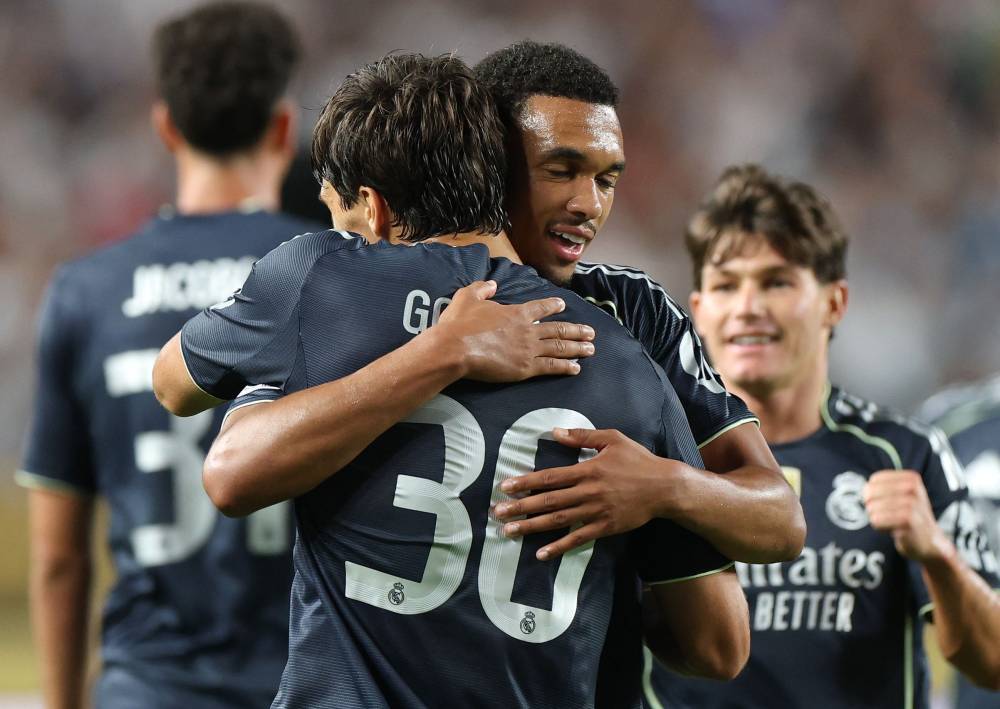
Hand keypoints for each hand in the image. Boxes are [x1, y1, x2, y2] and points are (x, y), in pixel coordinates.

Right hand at [435, 280, 595, 381]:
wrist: (455, 348)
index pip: (540, 307)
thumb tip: (492, 284)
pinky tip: (576, 368)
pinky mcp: (525, 368)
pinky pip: (551, 367)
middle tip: (590, 332)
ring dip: (577, 348)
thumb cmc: (459, 324)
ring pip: (559, 348)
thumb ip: (481, 289)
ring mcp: (529, 350)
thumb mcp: (467, 297)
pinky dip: (565, 367)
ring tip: (591, 348)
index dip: (552, 305)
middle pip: (558, 329)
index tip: (562, 305)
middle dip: (576, 330)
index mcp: (516, 313)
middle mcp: (527, 330)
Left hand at [493, 427, 683, 559]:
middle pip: (547, 501)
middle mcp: (587, 492)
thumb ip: (582, 436)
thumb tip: (554, 432)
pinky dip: (558, 547)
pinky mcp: (604, 527)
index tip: (504, 486)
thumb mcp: (612, 439)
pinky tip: (541, 553)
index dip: (525, 482)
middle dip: (519, 507)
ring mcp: (595, 512)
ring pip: (558, 521)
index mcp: (587, 469)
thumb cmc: (638, 460)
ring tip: (508, 532)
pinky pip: (577, 539)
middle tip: (496, 513)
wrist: (664, 487)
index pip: (549, 477)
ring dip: (531, 527)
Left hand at [864, 470, 948, 561]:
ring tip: (893, 523)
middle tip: (888, 516)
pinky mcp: (908, 520)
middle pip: (870, 492)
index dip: (873, 494)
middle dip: (873, 506)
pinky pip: (877, 520)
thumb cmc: (909, 517)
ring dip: (877, 519)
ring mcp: (912, 504)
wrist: (930, 543)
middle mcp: (913, 488)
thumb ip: (879, 488)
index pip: (874, 480)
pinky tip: (894, 530)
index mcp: (911, 478)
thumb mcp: (899, 496)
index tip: (886, 503)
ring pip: (872, 507)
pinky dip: (880, 527)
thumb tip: (864, 490)